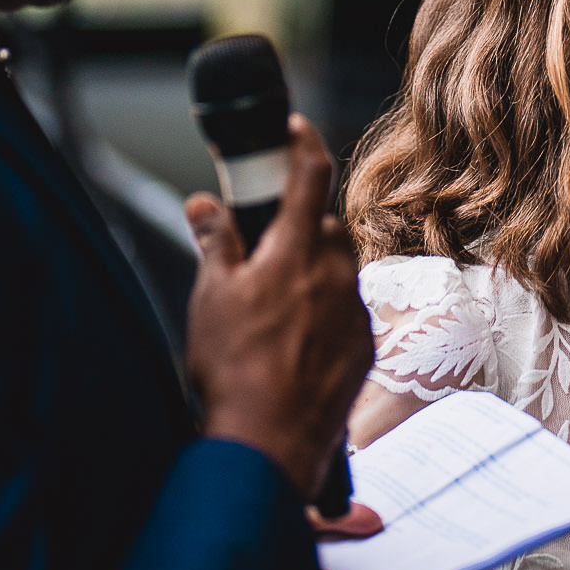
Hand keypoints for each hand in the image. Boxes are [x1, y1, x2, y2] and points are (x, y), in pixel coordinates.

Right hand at [185, 115, 374, 497]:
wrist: (271, 442)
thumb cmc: (236, 369)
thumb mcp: (211, 296)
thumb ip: (215, 241)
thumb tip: (206, 204)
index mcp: (296, 250)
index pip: (309, 174)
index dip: (301, 142)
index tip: (293, 128)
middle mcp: (334, 273)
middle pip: (322, 226)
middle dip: (296, 225)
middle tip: (263, 245)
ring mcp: (354, 311)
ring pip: (336, 269)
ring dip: (310, 272)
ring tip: (272, 305)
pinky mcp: (363, 346)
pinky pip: (346, 311)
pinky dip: (323, 312)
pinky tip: (293, 340)